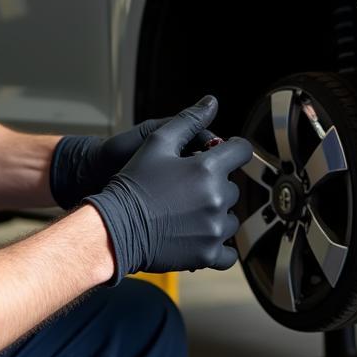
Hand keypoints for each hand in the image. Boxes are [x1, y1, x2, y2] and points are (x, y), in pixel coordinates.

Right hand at [84, 96, 250, 282]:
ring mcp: (214, 228)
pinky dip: (217, 244)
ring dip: (216, 212)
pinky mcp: (208, 254)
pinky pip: (228, 252)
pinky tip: (199, 235)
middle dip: (216, 184)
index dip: (232, 150)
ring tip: (188, 211)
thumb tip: (211, 103)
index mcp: (208, 169)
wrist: (115, 227)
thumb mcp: (158, 142)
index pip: (242, 151)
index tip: (222, 156)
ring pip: (230, 217)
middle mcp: (217, 198)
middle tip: (189, 187)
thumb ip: (189, 120)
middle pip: (232, 186)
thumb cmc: (133, 185)